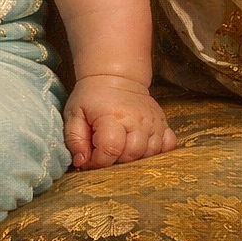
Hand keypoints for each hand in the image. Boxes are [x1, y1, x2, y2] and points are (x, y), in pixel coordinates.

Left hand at [63, 75, 177, 169]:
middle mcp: (137, 120)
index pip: (111, 150)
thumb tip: (81, 162)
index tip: (90, 159)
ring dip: (134, 157)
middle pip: (132, 155)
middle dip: (116, 161)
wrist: (115, 78)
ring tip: (120, 146)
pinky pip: (167, 146)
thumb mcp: (74, 114)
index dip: (98, 161)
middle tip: (104, 151)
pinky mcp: (163, 124)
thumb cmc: (92, 98)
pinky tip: (141, 146)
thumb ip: (75, 140)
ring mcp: (153, 122)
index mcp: (112, 116)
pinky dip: (155, 151)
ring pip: (150, 154)